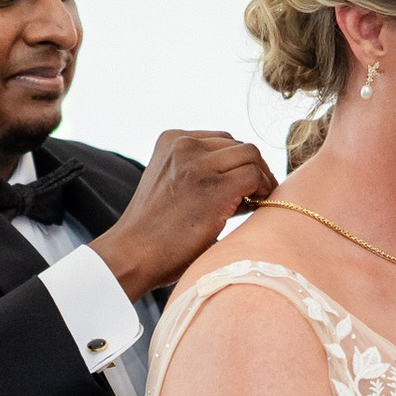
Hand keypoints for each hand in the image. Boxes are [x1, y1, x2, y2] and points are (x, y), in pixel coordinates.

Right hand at [93, 132, 277, 300]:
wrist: (132, 255)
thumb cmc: (154, 233)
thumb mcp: (171, 186)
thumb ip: (202, 174)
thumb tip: (249, 179)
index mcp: (172, 141)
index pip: (221, 140)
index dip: (237, 163)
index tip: (242, 186)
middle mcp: (184, 145)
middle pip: (239, 145)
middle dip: (252, 168)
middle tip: (257, 194)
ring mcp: (198, 164)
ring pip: (251, 156)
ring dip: (262, 178)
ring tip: (259, 200)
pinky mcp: (214, 187)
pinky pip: (255, 177)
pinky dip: (263, 190)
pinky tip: (257, 207)